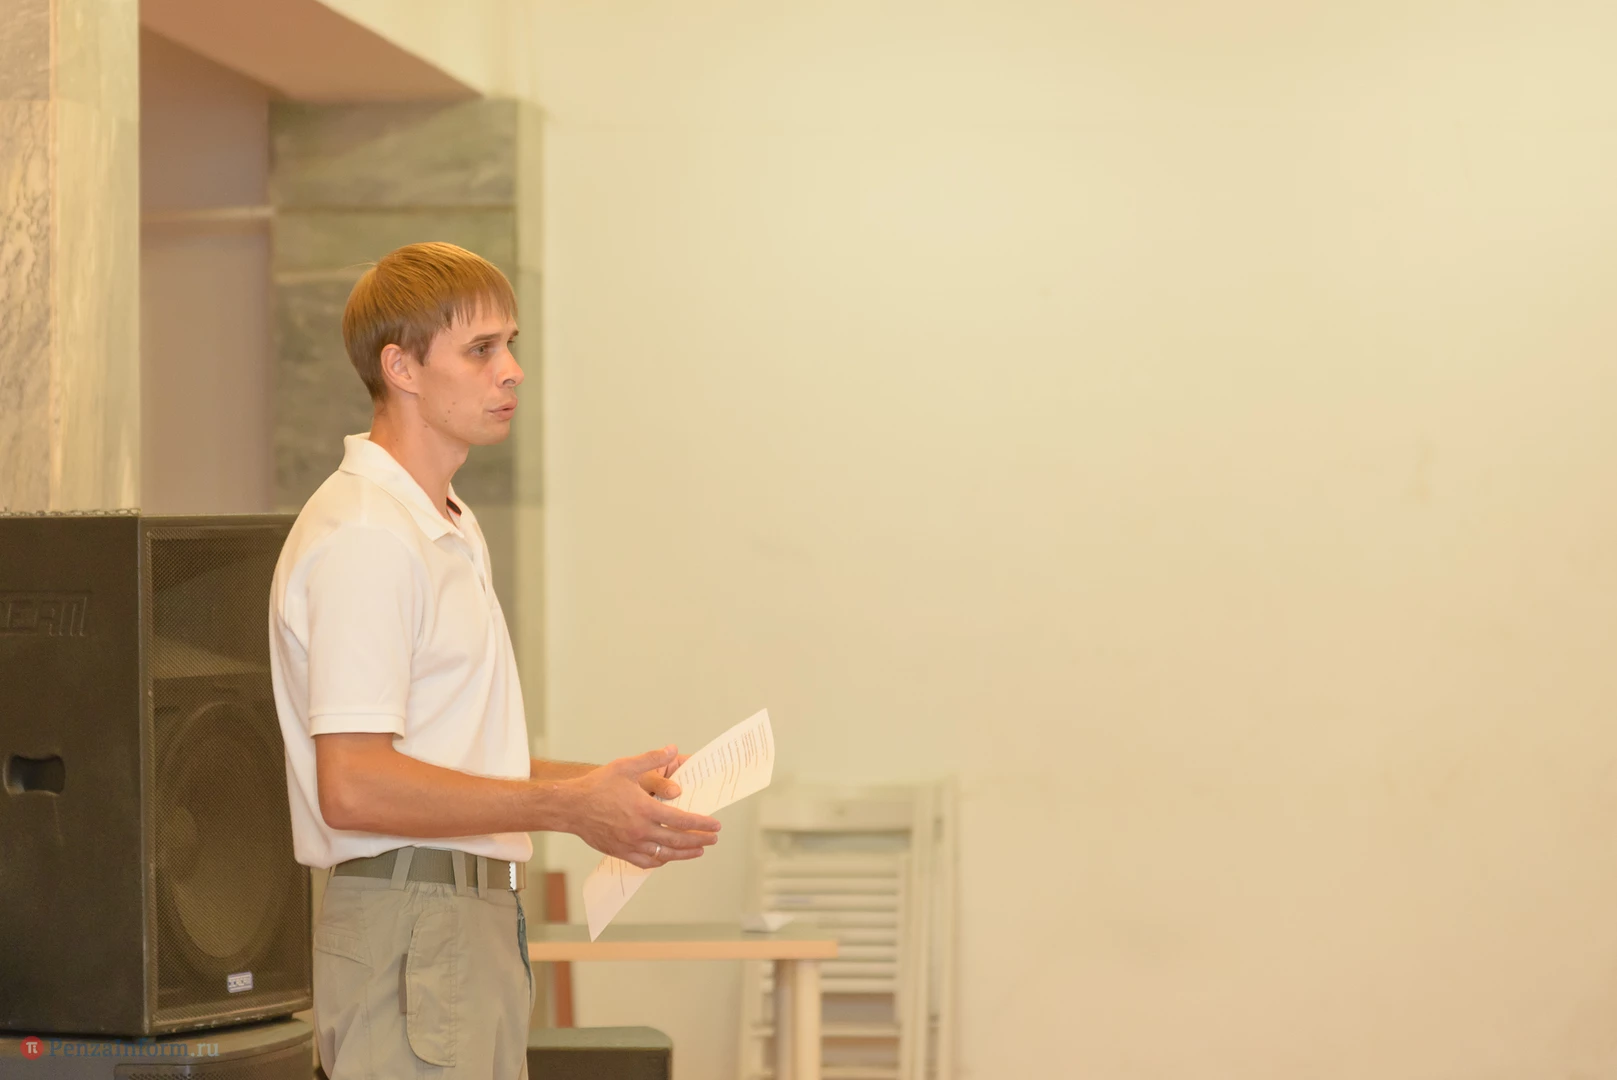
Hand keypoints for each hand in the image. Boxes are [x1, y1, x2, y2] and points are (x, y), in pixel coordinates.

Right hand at [567, 746, 719, 868]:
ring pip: (665, 855)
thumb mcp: (626, 766)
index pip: (682, 820)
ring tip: (698, 850)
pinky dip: (660, 862)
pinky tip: (667, 858)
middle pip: (678, 840)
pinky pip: (645, 862)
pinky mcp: (620, 852)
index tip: (715, 825)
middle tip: (713, 838)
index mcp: (645, 809)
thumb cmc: (597, 785)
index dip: (702, 824)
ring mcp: (630, 844)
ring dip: (684, 853)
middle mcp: (640, 830)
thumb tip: (672, 749)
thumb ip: (652, 758)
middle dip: (699, 840)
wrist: (571, 806)